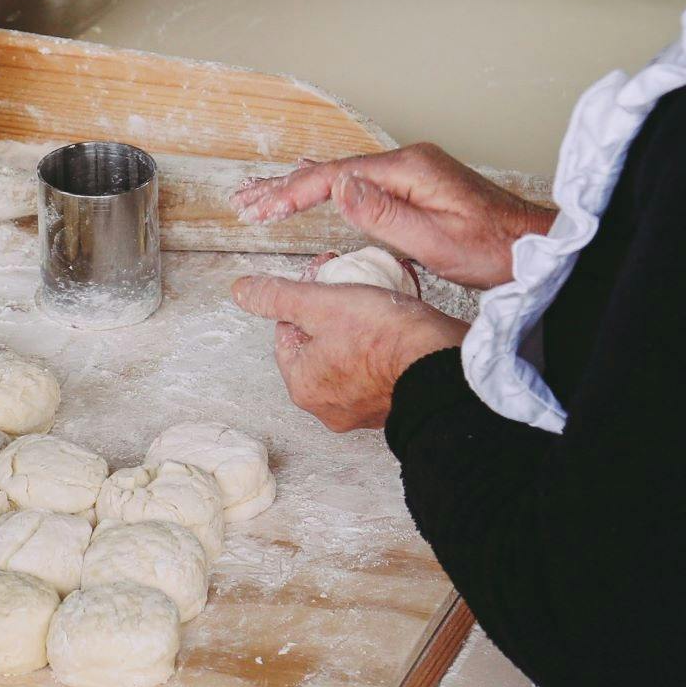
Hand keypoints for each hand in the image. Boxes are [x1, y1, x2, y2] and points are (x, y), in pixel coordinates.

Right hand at [231, 143, 554, 289]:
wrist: (534, 247)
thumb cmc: (493, 250)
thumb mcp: (436, 241)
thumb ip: (385, 214)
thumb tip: (341, 189)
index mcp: (409, 170)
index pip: (337, 177)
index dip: (295, 193)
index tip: (263, 210)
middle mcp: (408, 163)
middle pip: (334, 170)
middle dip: (285, 186)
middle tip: (245, 199)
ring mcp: (413, 173)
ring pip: (344, 176)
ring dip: (300, 187)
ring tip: (263, 196)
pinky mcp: (417, 187)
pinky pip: (361, 183)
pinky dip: (327, 189)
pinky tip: (313, 189)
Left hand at [232, 274, 468, 431]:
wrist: (443, 366)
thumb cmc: (385, 338)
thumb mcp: (321, 303)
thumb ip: (278, 297)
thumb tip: (243, 291)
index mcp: (302, 385)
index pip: (288, 331)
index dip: (305, 297)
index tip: (326, 277)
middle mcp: (328, 406)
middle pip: (319, 344)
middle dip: (333, 312)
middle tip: (353, 287)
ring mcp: (363, 409)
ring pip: (350, 356)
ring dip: (359, 328)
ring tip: (378, 303)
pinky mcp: (393, 404)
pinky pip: (378, 369)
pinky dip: (384, 347)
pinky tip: (397, 327)